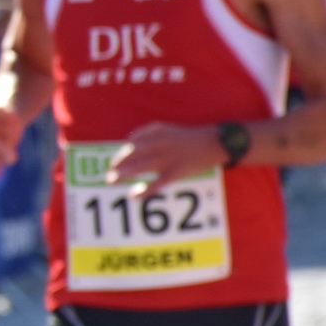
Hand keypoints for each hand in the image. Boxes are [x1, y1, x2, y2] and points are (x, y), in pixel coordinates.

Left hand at [108, 122, 227, 195]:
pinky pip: (157, 182)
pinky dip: (145, 190)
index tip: (113, 162)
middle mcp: (161, 143)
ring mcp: (169, 157)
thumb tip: (129, 142)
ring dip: (124, 175)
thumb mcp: (170, 130)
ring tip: (112, 182)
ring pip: (141, 167)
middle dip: (118, 164)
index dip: (121, 153)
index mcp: (159, 131)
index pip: (133, 142)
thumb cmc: (191, 138)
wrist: (217, 142)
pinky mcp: (178, 171)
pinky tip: (134, 195)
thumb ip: (150, 134)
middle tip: (108, 175)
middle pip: (132, 154)